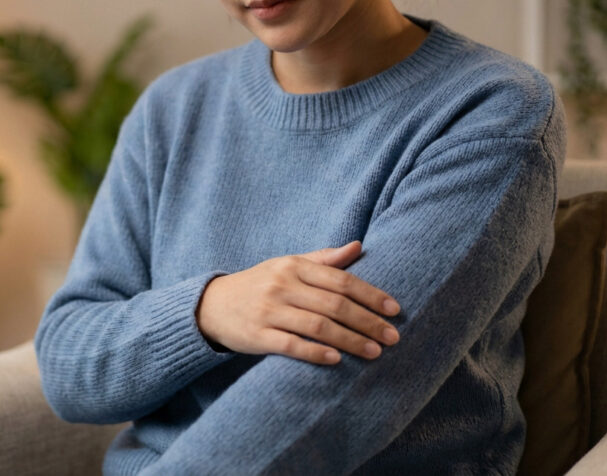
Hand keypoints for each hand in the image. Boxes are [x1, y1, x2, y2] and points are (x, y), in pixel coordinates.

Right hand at [195, 241, 400, 364]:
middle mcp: (282, 285)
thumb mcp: (287, 265)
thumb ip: (323, 259)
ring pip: (318, 326)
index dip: (371, 295)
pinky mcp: (257, 335)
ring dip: (350, 340)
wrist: (212, 305)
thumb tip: (358, 246)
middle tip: (392, 337)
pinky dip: (316, 352)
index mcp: (293, 266)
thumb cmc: (259, 284)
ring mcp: (269, 311)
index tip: (394, 310)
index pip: (341, 280)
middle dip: (367, 322)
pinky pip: (291, 345)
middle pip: (334, 305)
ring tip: (374, 352)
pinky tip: (336, 360)